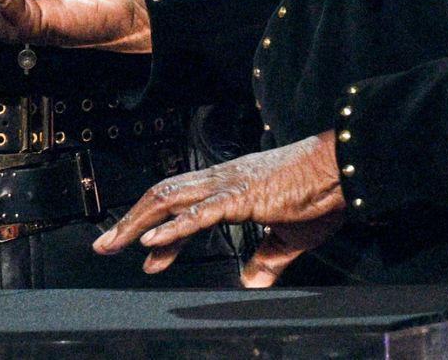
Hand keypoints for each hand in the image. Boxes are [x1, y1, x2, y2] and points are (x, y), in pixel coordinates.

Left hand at [93, 133, 346, 284]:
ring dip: (138, 222)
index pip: (181, 201)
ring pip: (170, 200)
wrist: (343, 165)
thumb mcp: (288, 234)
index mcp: (230, 184)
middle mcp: (222, 179)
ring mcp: (229, 185)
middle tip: (104, 245)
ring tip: (114, 243)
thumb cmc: (321, 192)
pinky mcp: (242, 196)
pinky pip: (199, 214)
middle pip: (163, 195)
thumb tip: (251, 282)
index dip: (157, 225)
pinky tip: (151, 241)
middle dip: (130, 220)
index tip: (143, 250)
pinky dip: (172, 228)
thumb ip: (267, 258)